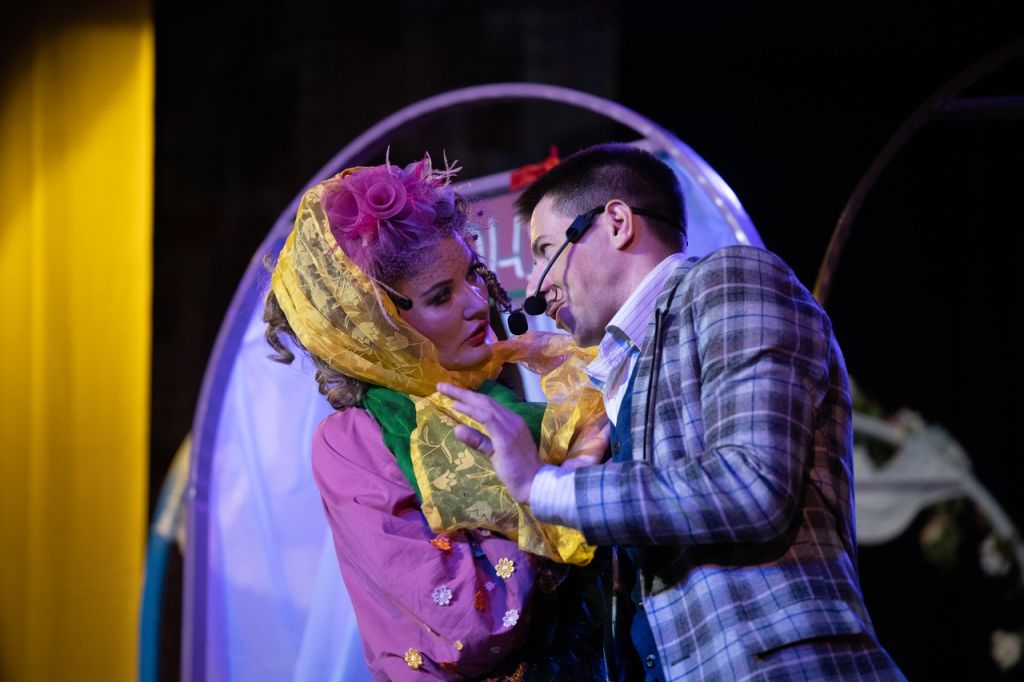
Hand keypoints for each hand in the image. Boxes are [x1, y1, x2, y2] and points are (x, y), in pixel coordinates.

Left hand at [437, 382, 542, 502]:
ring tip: (444, 391)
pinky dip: (471, 411)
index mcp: (512, 422)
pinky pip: (487, 418)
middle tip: (442, 386)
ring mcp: (510, 427)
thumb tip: (457, 428)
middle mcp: (512, 420)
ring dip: (463, 397)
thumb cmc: (517, 471)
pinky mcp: (506, 436)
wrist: (534, 484)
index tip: (452, 393)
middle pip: (484, 400)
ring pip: (484, 405)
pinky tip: (457, 407)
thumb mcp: (494, 453)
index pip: (489, 404)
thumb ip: (478, 440)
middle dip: (462, 392)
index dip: (470, 397)